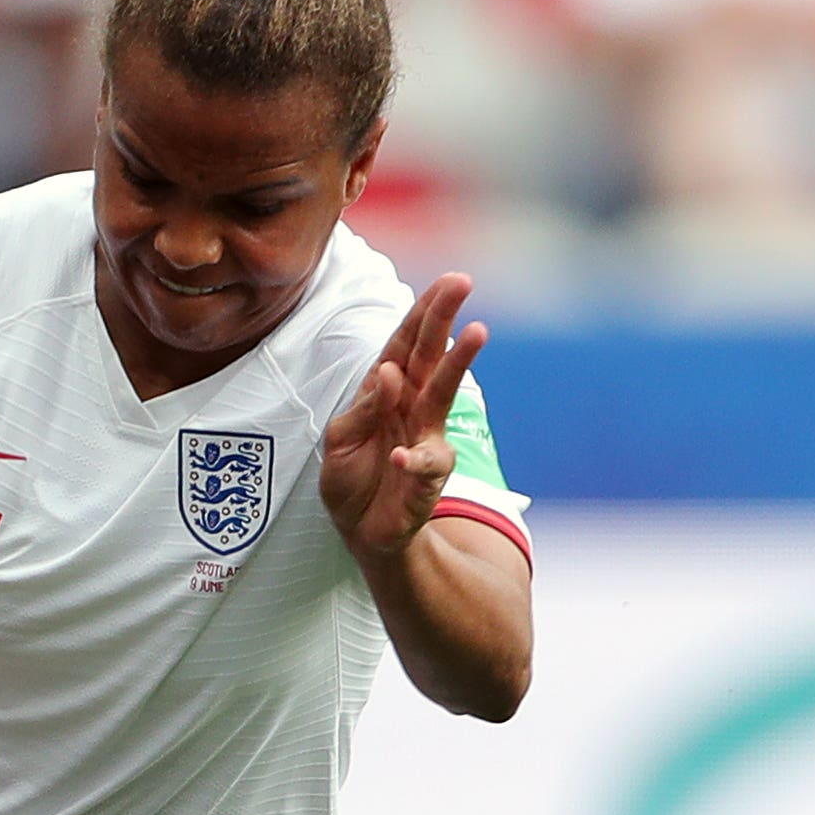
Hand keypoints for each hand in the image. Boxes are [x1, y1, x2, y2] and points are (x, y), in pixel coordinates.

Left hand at [319, 272, 486, 575]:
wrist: (362, 532)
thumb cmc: (352, 479)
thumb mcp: (340, 440)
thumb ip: (363, 408)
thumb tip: (390, 373)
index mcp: (386, 391)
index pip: (404, 344)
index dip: (422, 313)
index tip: (446, 282)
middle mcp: (412, 407)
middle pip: (429, 355)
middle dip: (444, 317)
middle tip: (462, 282)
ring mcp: (426, 438)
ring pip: (442, 394)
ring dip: (456, 362)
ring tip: (475, 333)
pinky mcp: (429, 476)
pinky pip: (425, 464)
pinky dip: (413, 461)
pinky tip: (402, 457)